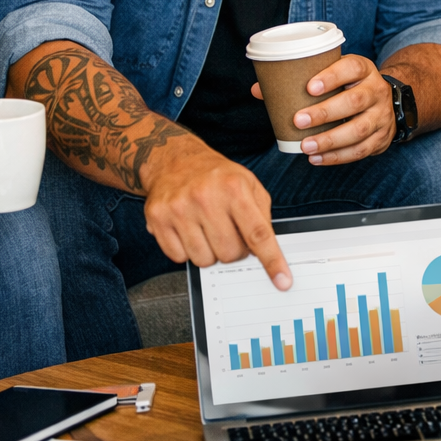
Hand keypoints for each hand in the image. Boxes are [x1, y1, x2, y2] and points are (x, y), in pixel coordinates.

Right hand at [140, 132, 291, 288]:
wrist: (175, 160)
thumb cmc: (216, 176)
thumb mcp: (249, 184)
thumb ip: (262, 216)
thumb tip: (266, 251)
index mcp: (234, 187)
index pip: (257, 233)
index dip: (272, 260)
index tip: (282, 280)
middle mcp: (206, 196)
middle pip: (230, 253)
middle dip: (234, 251)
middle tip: (229, 233)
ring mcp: (179, 208)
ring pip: (204, 260)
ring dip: (210, 252)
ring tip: (207, 229)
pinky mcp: (158, 218)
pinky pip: (179, 258)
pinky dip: (187, 250)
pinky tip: (188, 229)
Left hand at [251, 54, 394, 164]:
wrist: (387, 102)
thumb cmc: (350, 86)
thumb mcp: (334, 74)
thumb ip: (300, 79)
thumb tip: (259, 90)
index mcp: (363, 69)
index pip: (351, 68)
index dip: (332, 77)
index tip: (309, 87)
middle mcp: (376, 90)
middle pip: (355, 101)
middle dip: (325, 112)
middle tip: (298, 120)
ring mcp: (381, 115)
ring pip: (359, 129)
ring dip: (330, 140)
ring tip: (306, 146)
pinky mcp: (381, 138)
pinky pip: (360, 150)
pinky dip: (338, 156)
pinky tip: (317, 158)